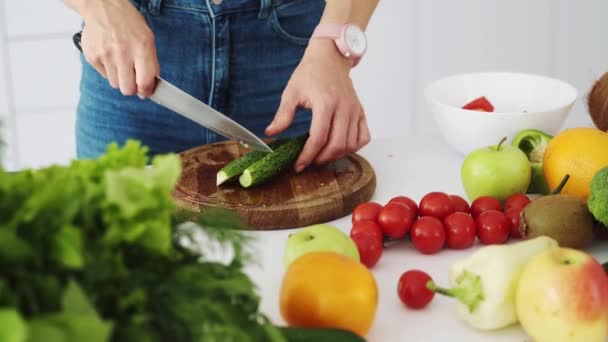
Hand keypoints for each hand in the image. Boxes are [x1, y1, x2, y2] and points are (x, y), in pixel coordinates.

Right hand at [79, 0, 158, 96]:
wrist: (103, 8)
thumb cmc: (128, 23)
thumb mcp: (148, 39)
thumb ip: (151, 63)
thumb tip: (151, 86)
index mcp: (141, 48)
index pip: (145, 83)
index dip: (146, 92)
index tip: (146, 92)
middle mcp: (123, 53)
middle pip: (127, 89)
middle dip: (132, 88)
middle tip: (133, 81)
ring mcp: (105, 56)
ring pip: (115, 84)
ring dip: (120, 79)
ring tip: (121, 64)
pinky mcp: (92, 57)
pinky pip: (104, 75)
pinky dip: (108, 70)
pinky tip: (110, 56)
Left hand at [265, 39, 370, 172]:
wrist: (330, 58)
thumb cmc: (310, 73)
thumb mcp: (292, 92)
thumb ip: (283, 115)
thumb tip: (271, 133)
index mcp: (325, 102)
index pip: (319, 137)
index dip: (308, 155)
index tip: (299, 164)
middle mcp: (343, 107)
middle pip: (336, 145)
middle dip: (321, 158)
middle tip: (309, 161)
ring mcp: (355, 110)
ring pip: (351, 144)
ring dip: (336, 155)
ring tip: (322, 155)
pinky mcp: (361, 112)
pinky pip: (364, 137)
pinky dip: (354, 147)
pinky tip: (340, 147)